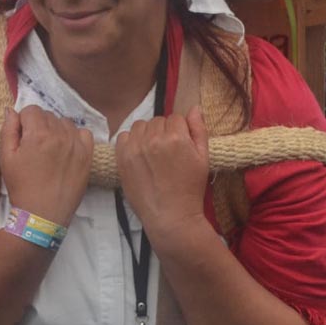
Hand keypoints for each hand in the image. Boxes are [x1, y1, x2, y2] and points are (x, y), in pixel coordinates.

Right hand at [0, 106, 92, 227]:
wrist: (43, 214)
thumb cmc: (21, 187)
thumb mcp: (7, 158)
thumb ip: (8, 130)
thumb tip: (11, 110)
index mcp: (39, 134)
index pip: (31, 110)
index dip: (24, 122)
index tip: (23, 137)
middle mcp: (60, 134)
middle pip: (48, 115)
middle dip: (39, 125)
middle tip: (34, 147)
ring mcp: (77, 144)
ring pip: (65, 123)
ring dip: (56, 130)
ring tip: (50, 149)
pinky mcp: (88, 155)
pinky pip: (84, 133)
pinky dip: (75, 137)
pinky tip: (66, 149)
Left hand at [115, 106, 210, 245]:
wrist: (170, 216)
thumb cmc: (190, 189)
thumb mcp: (203, 159)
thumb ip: (199, 130)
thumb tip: (195, 108)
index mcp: (176, 137)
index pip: (176, 118)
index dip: (180, 130)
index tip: (180, 144)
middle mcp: (154, 139)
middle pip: (158, 120)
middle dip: (164, 131)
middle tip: (167, 151)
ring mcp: (135, 148)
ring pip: (141, 125)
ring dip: (147, 133)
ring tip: (153, 151)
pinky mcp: (122, 158)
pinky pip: (124, 136)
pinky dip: (131, 141)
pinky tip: (140, 154)